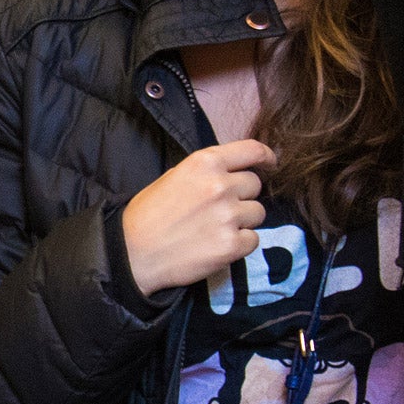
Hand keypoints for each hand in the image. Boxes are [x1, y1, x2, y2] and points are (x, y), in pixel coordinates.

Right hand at [121, 140, 272, 296]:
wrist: (133, 253)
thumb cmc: (148, 214)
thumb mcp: (175, 176)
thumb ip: (207, 171)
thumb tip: (235, 172)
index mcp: (205, 163)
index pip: (252, 151)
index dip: (266, 158)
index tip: (270, 164)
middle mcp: (220, 185)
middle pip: (256, 185)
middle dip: (244, 195)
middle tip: (222, 208)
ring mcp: (228, 216)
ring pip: (258, 213)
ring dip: (243, 221)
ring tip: (216, 228)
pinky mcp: (231, 245)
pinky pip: (253, 240)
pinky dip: (240, 244)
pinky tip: (218, 245)